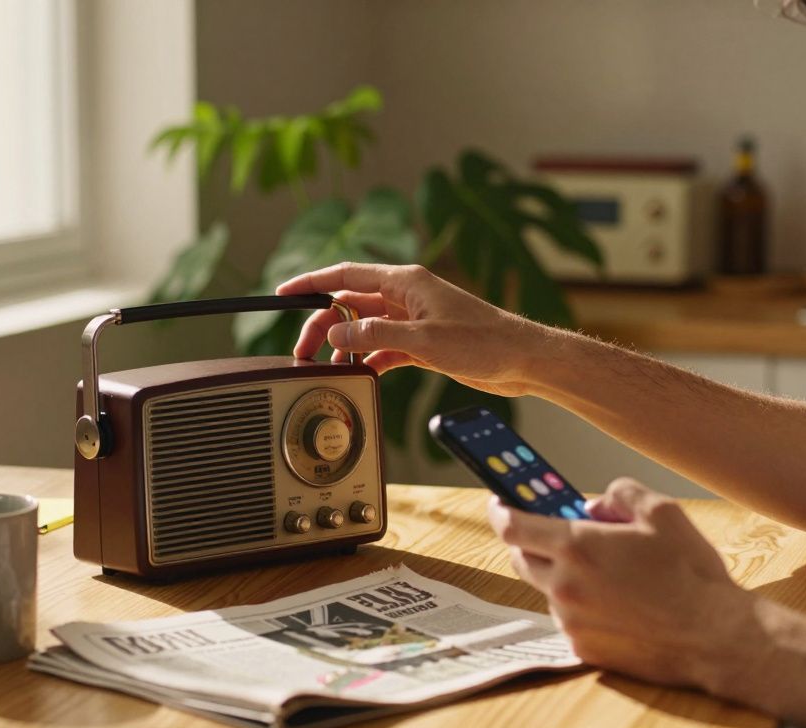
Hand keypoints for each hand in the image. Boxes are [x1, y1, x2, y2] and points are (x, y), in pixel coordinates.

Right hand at [276, 262, 547, 395]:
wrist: (521, 360)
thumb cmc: (484, 341)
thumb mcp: (424, 339)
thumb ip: (376, 335)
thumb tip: (337, 333)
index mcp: (406, 282)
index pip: (346, 274)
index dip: (312, 283)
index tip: (284, 294)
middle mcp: (407, 296)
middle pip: (350, 304)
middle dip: (323, 325)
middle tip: (301, 351)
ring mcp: (415, 320)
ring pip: (365, 328)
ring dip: (344, 346)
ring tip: (325, 368)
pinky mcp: (424, 343)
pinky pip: (385, 348)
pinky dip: (369, 360)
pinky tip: (359, 375)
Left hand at [487, 478, 760, 691]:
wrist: (714, 635)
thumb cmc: (690, 573)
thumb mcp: (662, 512)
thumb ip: (619, 494)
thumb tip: (594, 506)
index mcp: (578, 547)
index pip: (513, 526)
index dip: (500, 510)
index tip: (499, 501)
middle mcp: (565, 586)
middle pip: (521, 558)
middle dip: (529, 541)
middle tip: (552, 532)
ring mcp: (572, 621)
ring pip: (546, 589)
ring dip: (561, 575)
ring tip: (604, 571)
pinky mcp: (584, 647)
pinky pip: (568, 618)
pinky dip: (580, 605)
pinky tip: (616, 602)